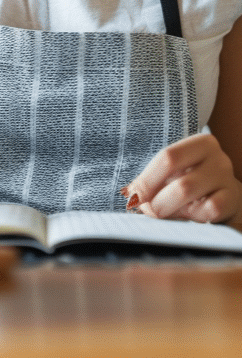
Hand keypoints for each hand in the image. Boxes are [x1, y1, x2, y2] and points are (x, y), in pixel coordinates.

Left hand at [125, 133, 240, 224]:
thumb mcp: (172, 174)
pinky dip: (194, 216)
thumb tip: (130, 194)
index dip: (147, 180)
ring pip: (192, 195)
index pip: (168, 157)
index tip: (133, 195)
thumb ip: (151, 180)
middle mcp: (219, 158)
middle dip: (157, 202)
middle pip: (180, 182)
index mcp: (201, 144)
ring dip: (170, 208)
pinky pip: (210, 210)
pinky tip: (190, 215)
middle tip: (146, 210)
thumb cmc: (190, 180)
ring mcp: (228, 179)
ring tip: (163, 212)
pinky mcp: (234, 199)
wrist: (223, 195)